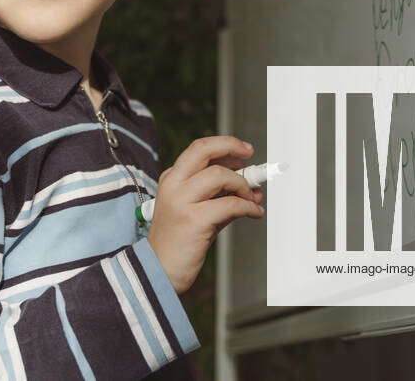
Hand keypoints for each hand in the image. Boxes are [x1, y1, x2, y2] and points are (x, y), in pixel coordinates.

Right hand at [146, 136, 264, 294]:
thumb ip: (219, 196)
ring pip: (220, 175)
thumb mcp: (195, 210)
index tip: (243, 150)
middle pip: (204, 151)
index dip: (225, 145)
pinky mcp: (194, 220)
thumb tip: (249, 188)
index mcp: (172, 179)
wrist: (159, 270)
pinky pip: (230, 205)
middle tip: (250, 158)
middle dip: (232, 148)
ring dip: (243, 185)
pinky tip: (254, 212)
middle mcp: (174, 185)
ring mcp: (182, 201)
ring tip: (252, 198)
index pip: (199, 149)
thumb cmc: (178, 241)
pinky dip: (248, 206)